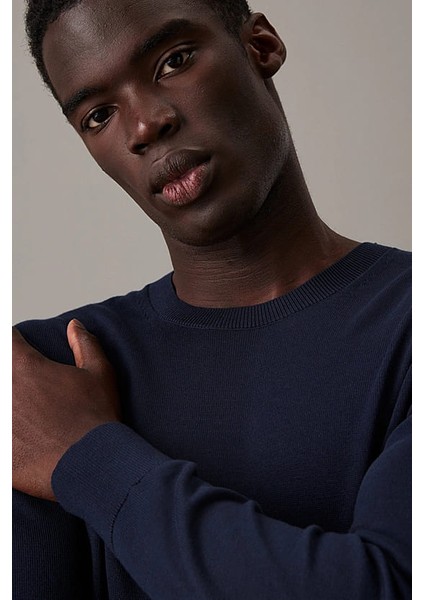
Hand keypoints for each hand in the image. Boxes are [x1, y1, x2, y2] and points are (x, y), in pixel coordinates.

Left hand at [12, 319, 119, 500]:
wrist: (92, 464)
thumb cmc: (96, 419)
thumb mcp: (100, 372)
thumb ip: (85, 344)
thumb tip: (74, 326)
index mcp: (23, 365)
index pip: (6, 341)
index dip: (14, 344)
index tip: (22, 353)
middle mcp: (3, 388)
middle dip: (11, 374)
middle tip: (28, 386)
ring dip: (8, 403)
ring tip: (21, 412)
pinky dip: (7, 430)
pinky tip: (18, 433)